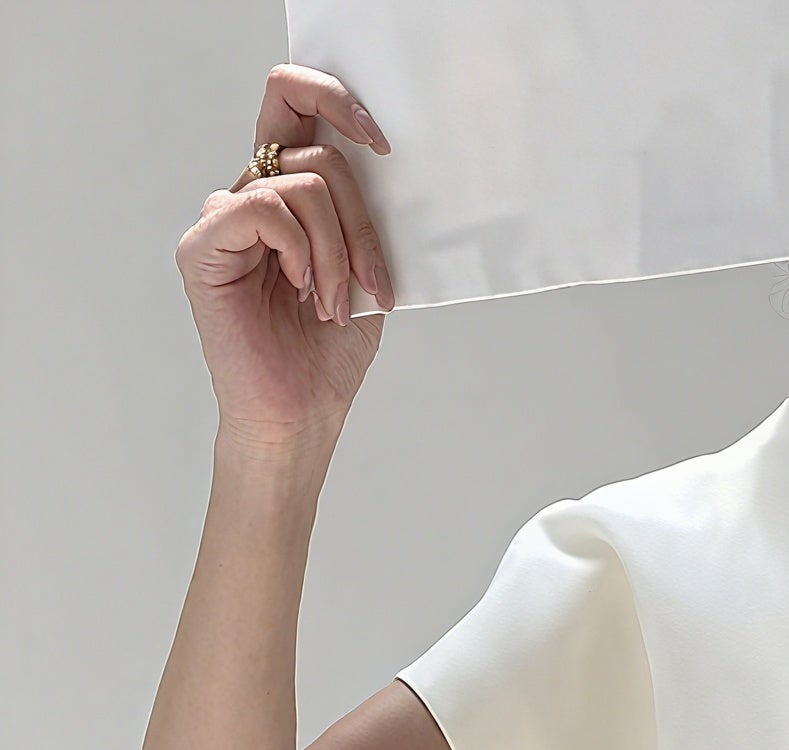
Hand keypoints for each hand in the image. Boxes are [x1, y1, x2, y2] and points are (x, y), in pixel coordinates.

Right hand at [176, 66, 395, 455]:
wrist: (301, 415)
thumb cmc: (328, 354)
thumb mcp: (367, 275)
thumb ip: (366, 218)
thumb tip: (390, 170)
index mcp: (289, 197)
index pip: (295, 105)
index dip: (336, 100)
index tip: (384, 143)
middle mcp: (254, 198)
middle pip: (313, 149)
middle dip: (361, 218)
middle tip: (372, 281)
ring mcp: (225, 220)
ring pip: (301, 184)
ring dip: (339, 252)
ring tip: (335, 304)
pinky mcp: (203, 247)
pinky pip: (260, 208)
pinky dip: (299, 249)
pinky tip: (303, 289)